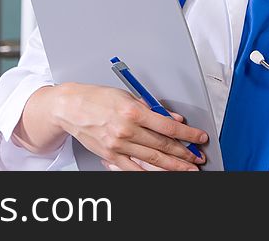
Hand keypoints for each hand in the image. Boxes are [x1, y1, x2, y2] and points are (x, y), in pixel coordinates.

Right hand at [55, 83, 207, 171]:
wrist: (70, 107)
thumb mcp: (127, 95)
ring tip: (187, 169)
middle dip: (184, 153)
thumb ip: (152, 108)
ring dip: (173, 166)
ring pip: (152, 159)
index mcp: (132, 111)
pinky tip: (161, 174)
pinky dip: (149, 173)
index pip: (167, 127)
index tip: (198, 138)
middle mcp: (126, 129)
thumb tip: (172, 120)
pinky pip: (133, 168)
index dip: (187, 134)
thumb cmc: (96, 98)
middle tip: (197, 157)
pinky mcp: (110, 155)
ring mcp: (118, 145)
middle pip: (163, 145)